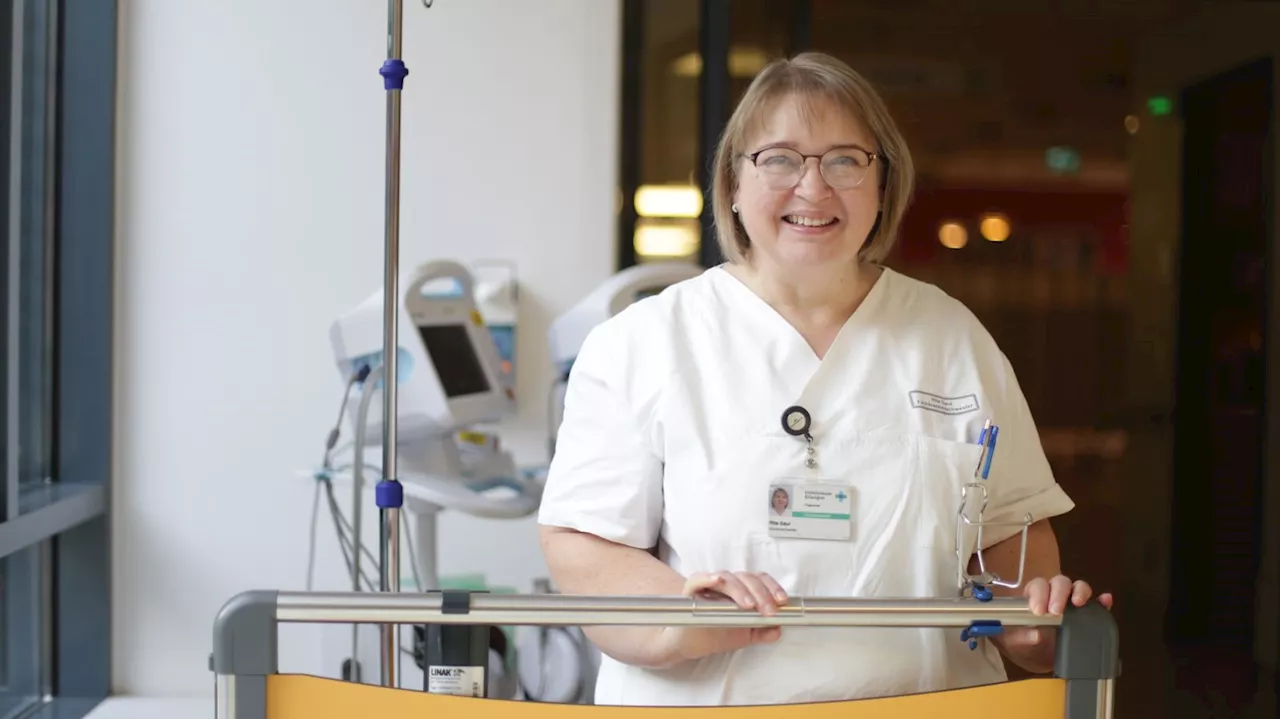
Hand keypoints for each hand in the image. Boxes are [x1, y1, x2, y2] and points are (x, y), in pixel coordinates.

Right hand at [656, 570, 788, 664]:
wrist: (687, 644)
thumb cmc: (714, 634)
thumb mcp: (743, 635)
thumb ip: (761, 632)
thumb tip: (778, 629)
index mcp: (740, 590)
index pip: (759, 580)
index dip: (772, 587)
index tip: (782, 601)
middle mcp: (725, 583)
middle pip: (746, 578)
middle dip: (761, 594)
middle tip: (769, 611)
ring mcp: (708, 584)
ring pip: (727, 578)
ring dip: (740, 589)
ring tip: (749, 605)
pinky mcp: (690, 590)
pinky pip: (698, 580)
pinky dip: (709, 578)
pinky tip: (718, 580)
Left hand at [997, 575, 1113, 673]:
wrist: (1035, 657)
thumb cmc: (1021, 644)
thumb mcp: (1014, 643)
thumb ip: (1020, 638)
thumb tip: (1035, 634)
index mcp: (1033, 597)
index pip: (1038, 586)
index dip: (1039, 594)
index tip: (1039, 611)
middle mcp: (1053, 595)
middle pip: (1059, 582)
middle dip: (1059, 593)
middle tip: (1056, 612)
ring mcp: (1071, 604)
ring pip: (1078, 587)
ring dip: (1080, 592)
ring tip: (1079, 603)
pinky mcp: (1086, 617)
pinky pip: (1097, 605)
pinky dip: (1102, 602)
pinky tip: (1106, 602)